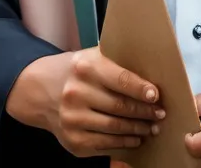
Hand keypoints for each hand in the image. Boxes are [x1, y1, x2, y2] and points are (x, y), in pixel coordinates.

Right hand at [6, 49, 164, 157]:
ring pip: (114, 127)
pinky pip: (104, 144)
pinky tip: (135, 138)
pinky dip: (123, 142)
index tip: (156, 95)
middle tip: (161, 113)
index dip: (141, 89)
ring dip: (137, 128)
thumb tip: (151, 71)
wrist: (39, 90)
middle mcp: (77, 93)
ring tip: (152, 126)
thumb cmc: (74, 71)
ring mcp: (73, 119)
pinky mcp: (72, 140)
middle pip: (120, 106)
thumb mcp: (90, 56)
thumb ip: (115, 62)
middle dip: (144, 112)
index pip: (120, 80)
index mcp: (85, 67)